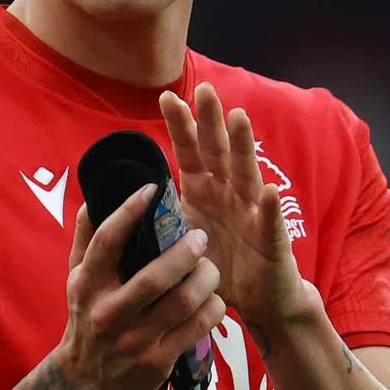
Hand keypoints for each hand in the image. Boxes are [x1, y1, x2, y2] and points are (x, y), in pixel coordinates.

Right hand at [55, 184, 225, 389]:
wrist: (84, 382)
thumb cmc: (87, 316)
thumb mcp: (77, 278)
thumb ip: (87, 237)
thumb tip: (97, 194)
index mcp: (89, 284)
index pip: (108, 242)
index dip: (130, 212)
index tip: (153, 189)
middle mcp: (110, 312)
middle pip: (154, 277)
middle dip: (185, 253)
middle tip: (201, 237)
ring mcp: (135, 340)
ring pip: (183, 303)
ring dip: (205, 279)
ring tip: (211, 268)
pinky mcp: (158, 361)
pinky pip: (197, 329)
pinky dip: (213, 309)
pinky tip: (213, 299)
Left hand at [159, 83, 319, 344]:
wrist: (259, 300)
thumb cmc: (219, 265)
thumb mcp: (180, 238)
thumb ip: (159, 216)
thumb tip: (117, 201)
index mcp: (204, 191)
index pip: (190, 152)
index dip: (181, 126)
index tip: (166, 97)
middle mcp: (229, 194)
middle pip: (219, 152)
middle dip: (211, 121)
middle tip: (204, 89)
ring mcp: (252, 213)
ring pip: (246, 175)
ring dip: (242, 147)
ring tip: (238, 118)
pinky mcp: (272, 240)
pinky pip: (269, 222)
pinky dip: (268, 207)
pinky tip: (266, 190)